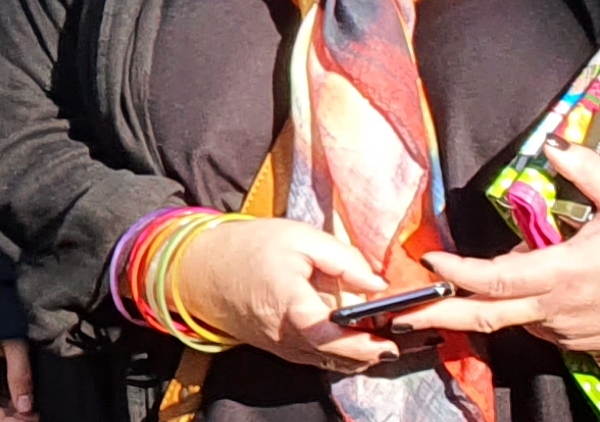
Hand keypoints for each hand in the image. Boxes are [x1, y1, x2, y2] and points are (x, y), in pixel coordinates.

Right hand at [0, 340, 36, 421]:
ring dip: (6, 412)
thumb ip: (20, 375)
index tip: (26, 421)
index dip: (3, 420)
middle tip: (31, 419)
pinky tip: (21, 402)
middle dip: (6, 419)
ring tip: (30, 413)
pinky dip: (4, 402)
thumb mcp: (15, 344)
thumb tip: (25, 407)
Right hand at [174, 214, 393, 372]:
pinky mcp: (282, 350)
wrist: (202, 271)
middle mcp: (286, 335)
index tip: (389, 340)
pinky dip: (342, 354)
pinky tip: (357, 342)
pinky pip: (319, 360)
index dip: (363, 342)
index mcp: (289, 304)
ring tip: (382, 340)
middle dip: (370, 352)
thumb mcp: (298, 237)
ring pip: (331, 362)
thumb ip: (342, 259)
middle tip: (397, 340)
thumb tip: (378, 284)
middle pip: (337, 355)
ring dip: (359, 356)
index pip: (330, 334)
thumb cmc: (249, 248)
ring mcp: (283, 347)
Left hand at [413, 143, 599, 354]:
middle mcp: (559, 310)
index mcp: (566, 274)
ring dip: (491, 302)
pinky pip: (539, 325)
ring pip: (515, 317)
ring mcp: (568, 332)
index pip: (496, 278)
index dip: (457, 274)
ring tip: (488, 275)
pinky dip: (525, 308)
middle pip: (487, 317)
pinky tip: (535, 285)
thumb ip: (588, 170)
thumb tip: (554, 145)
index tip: (429, 261)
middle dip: (439, 316)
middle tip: (398, 312)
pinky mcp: (579, 344)